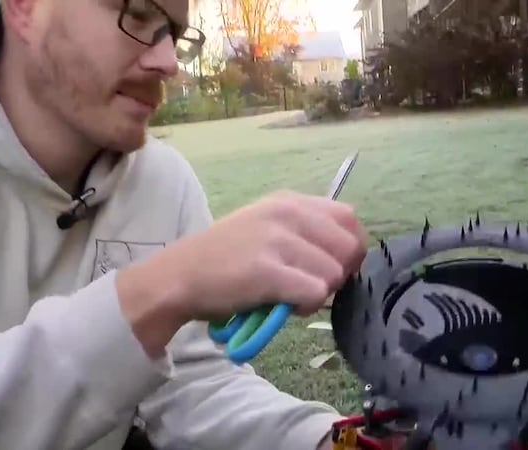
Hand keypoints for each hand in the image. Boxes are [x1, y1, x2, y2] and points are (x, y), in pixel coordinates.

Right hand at [169, 190, 366, 318]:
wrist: (178, 276)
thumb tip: (346, 255)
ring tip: (290, 296)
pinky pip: (316, 293)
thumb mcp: (265, 226)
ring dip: (320, 294)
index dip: (348, 248)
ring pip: (335, 275)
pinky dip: (306, 306)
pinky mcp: (267, 271)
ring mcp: (277, 240)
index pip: (349, 218)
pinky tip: (284, 306)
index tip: (331, 266)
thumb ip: (304, 230)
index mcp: (289, 201)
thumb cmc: (224, 258)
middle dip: (338, 274)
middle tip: (309, 285)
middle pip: (349, 248)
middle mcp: (287, 213)